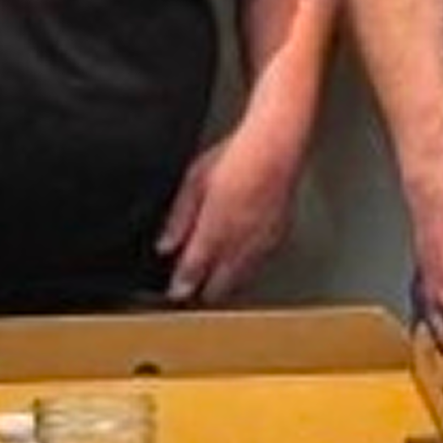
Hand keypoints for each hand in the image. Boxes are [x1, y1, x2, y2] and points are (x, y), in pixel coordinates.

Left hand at [160, 111, 305, 302]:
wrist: (276, 151)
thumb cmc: (235, 158)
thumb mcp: (194, 183)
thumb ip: (179, 218)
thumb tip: (166, 244)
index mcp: (213, 232)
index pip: (192, 272)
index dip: (181, 287)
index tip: (174, 292)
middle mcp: (237, 245)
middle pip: (219, 287)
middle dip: (204, 292)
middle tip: (193, 292)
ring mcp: (260, 245)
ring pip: (241, 281)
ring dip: (227, 285)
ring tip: (215, 283)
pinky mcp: (277, 239)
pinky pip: (259, 266)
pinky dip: (247, 270)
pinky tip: (241, 265)